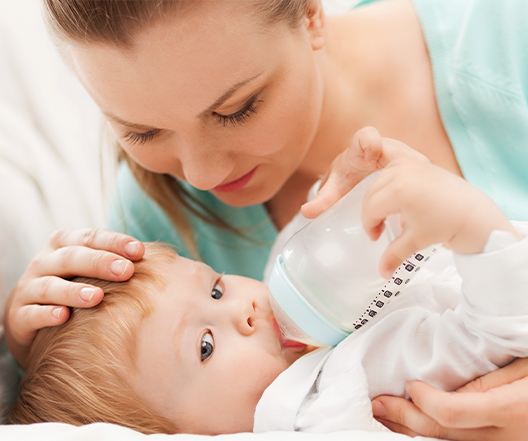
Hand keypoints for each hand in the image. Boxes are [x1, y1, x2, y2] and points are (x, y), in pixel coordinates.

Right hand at [4, 228, 144, 366]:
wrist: (34, 322)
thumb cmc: (76, 291)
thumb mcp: (92, 272)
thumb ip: (118, 264)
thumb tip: (164, 264)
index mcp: (64, 245)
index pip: (90, 237)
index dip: (114, 242)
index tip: (139, 250)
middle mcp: (44, 262)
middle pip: (72, 257)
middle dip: (100, 262)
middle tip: (126, 271)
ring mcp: (29, 288)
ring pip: (51, 285)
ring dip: (74, 290)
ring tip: (97, 297)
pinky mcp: (18, 316)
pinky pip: (31, 313)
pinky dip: (47, 314)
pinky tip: (63, 317)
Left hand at [301, 126, 427, 218]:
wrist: (361, 179)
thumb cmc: (346, 179)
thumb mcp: (335, 188)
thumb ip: (323, 199)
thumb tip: (306, 212)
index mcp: (362, 148)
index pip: (367, 136)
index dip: (370, 143)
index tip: (370, 158)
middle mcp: (385, 149)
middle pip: (397, 151)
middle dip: (397, 165)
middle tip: (394, 182)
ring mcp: (403, 159)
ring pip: (412, 163)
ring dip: (409, 178)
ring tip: (404, 198)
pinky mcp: (415, 170)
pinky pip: (420, 175)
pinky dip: (417, 189)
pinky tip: (415, 206)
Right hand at [361, 159, 521, 277]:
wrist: (472, 212)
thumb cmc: (446, 225)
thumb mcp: (415, 241)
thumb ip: (393, 256)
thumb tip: (381, 273)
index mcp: (399, 191)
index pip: (370, 209)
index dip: (369, 226)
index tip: (376, 237)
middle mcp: (402, 172)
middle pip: (370, 195)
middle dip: (371, 214)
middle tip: (380, 229)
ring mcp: (409, 164)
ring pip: (378, 182)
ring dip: (377, 199)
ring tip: (388, 215)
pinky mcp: (416, 161)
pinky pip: (390, 170)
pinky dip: (387, 183)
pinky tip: (395, 197)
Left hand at [371, 358, 527, 440]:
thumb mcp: (523, 367)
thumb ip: (487, 381)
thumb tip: (442, 389)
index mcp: (512, 411)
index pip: (454, 414)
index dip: (425, 402)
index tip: (409, 385)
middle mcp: (507, 439)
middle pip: (444, 434)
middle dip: (404, 419)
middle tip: (376, 404)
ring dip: (411, 432)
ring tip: (382, 419)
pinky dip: (433, 439)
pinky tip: (411, 429)